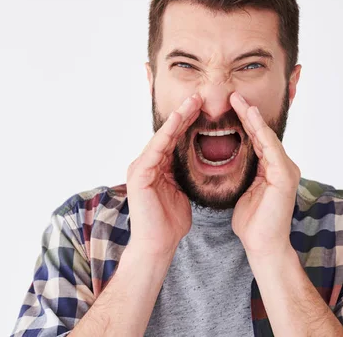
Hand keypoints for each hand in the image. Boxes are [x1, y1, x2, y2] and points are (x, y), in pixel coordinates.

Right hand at [126, 93, 202, 256]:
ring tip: (191, 102)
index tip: (203, 108)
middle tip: (198, 96)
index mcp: (157, 167)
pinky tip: (177, 120)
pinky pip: (155, 149)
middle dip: (183, 114)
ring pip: (161, 137)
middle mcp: (146, 163)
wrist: (157, 245)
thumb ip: (184, 175)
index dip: (188, 122)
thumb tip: (197, 164)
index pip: (174, 139)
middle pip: (167, 133)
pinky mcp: (139, 175)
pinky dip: (166, 134)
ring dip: (177, 118)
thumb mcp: (182, 192)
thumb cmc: (170, 223)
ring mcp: (140, 168)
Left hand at [230, 92, 300, 256]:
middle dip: (248, 114)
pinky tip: (250, 118)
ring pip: (267, 137)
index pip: (256, 140)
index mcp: (272, 169)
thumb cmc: (253, 224)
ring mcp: (286, 170)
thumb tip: (229, 163)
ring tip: (239, 100)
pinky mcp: (284, 176)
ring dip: (253, 117)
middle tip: (233, 95)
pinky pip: (270, 149)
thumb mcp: (243, 192)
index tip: (230, 107)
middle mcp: (282, 166)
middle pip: (263, 134)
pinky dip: (260, 132)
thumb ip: (243, 175)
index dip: (244, 123)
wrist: (264, 246)